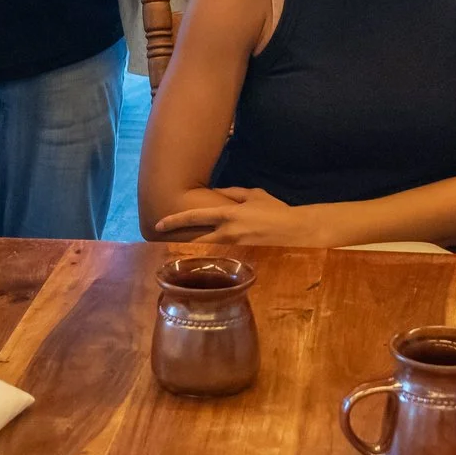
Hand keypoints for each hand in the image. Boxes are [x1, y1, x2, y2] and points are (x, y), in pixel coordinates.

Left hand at [153, 186, 324, 245]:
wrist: (296, 231)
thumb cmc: (275, 210)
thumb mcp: (253, 194)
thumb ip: (232, 193)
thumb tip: (216, 193)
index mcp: (228, 214)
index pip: (194, 216)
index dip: (174, 221)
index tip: (159, 224)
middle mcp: (227, 232)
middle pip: (195, 239)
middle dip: (178, 241)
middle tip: (162, 243)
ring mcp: (234, 247)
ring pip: (206, 249)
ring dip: (193, 250)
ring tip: (180, 251)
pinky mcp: (242, 257)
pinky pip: (221, 256)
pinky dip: (211, 257)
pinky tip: (205, 261)